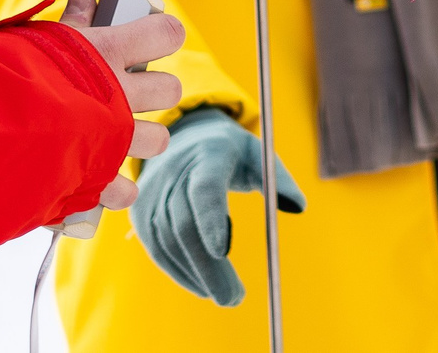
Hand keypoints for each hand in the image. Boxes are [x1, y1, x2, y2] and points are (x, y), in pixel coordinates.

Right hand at [56, 0, 188, 210]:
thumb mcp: (34, 40)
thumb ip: (71, 24)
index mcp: (109, 53)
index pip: (166, 33)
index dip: (161, 35)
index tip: (152, 39)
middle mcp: (121, 96)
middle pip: (170, 90)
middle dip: (154, 91)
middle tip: (127, 93)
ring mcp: (115, 141)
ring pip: (159, 140)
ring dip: (139, 140)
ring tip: (111, 137)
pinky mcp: (100, 180)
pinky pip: (127, 189)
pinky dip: (112, 188)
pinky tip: (95, 179)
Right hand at [129, 107, 305, 304]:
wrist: (185, 139)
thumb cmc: (231, 153)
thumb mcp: (258, 155)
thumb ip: (278, 179)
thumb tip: (297, 206)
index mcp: (208, 153)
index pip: (205, 189)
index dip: (211, 220)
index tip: (224, 253)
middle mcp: (174, 172)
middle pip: (186, 225)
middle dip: (209, 266)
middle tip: (235, 298)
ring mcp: (152, 192)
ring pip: (169, 242)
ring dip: (196, 276)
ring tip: (226, 296)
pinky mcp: (140, 212)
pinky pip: (156, 248)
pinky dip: (179, 272)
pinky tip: (202, 286)